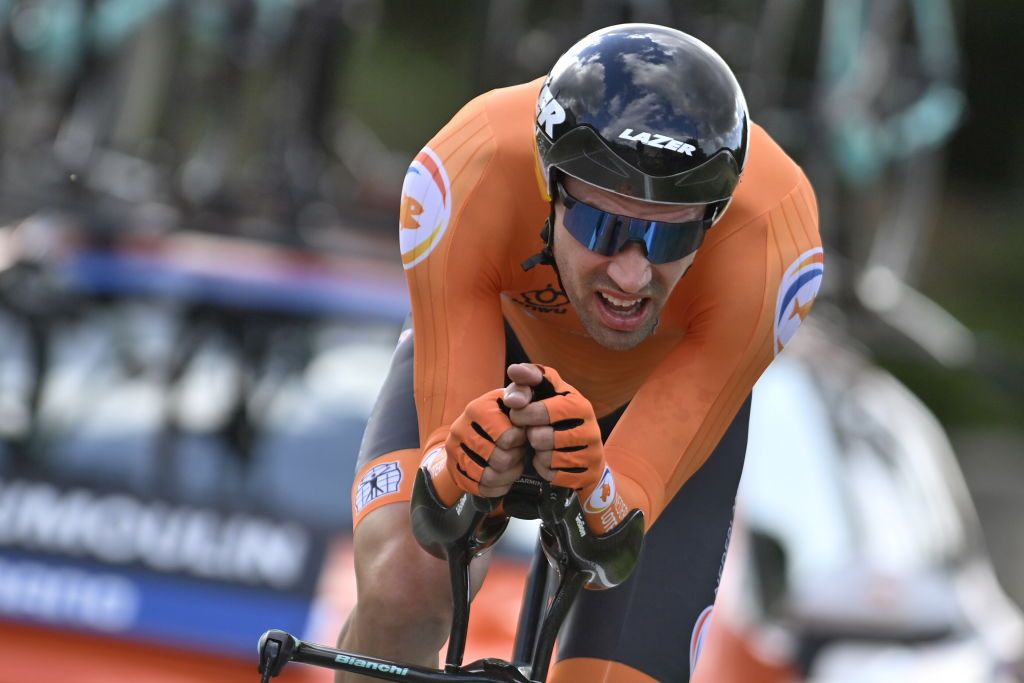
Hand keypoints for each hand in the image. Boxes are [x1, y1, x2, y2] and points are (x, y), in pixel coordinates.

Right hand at [445, 388, 526, 497]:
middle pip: (499, 459)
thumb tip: (518, 401)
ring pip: (488, 477)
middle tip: (518, 453)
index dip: (521, 441)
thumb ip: (521, 394)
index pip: (507, 437)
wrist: (472, 428)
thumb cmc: (501, 414)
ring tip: (513, 466)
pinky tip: (503, 479)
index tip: (522, 436)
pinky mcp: (452, 469)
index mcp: (477, 409)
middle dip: (515, 459)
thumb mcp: (510, 399)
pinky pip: (478, 488)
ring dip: (508, 475)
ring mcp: (453, 451)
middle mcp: (460, 428)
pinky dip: (496, 487)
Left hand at [505, 364, 605, 491]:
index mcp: (579, 403)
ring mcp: (591, 452)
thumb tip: (513, 370)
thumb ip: (527, 382)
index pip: (547, 406)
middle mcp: (590, 426)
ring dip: (536, 451)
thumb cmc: (556, 418)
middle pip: (543, 433)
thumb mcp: (545, 395)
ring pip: (547, 456)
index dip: (524, 407)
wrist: (585, 453)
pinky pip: (553, 474)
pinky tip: (545, 459)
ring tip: (538, 443)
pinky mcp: (586, 473)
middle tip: (526, 428)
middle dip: (527, 430)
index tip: (514, 409)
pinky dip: (543, 467)